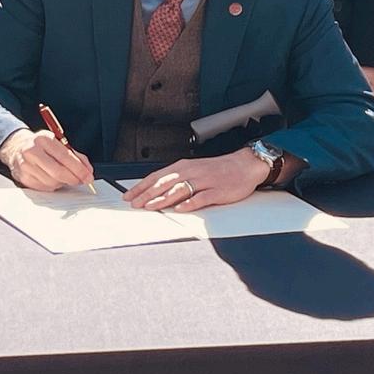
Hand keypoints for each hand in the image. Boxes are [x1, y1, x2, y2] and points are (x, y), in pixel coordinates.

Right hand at [0, 128, 95, 191]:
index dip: (79, 169)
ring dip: (62, 183)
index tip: (88, 176)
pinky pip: (44, 188)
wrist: (16, 148)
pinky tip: (52, 179)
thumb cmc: (41, 146)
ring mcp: (25, 165)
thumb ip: (75, 156)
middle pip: (58, 172)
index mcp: (43, 139)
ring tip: (63, 177)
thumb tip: (88, 171)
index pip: (65, 157)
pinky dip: (52, 186)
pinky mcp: (23, 177)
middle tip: (81, 181)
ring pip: (52, 182)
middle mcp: (32, 151)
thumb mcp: (57, 143)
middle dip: (73, 179)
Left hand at [124, 148, 269, 211]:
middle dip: (146, 194)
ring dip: (162, 199)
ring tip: (150, 206)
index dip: (141, 186)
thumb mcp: (194, 169)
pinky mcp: (217, 191)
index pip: (157, 176)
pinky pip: (201, 197)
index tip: (129, 194)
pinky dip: (189, 203)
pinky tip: (180, 209)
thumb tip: (157, 190)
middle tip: (134, 203)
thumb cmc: (217, 169)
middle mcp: (191, 172)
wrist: (244, 165)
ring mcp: (204, 181)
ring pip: (179, 190)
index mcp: (183, 166)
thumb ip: (177, 179)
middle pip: (164, 183)